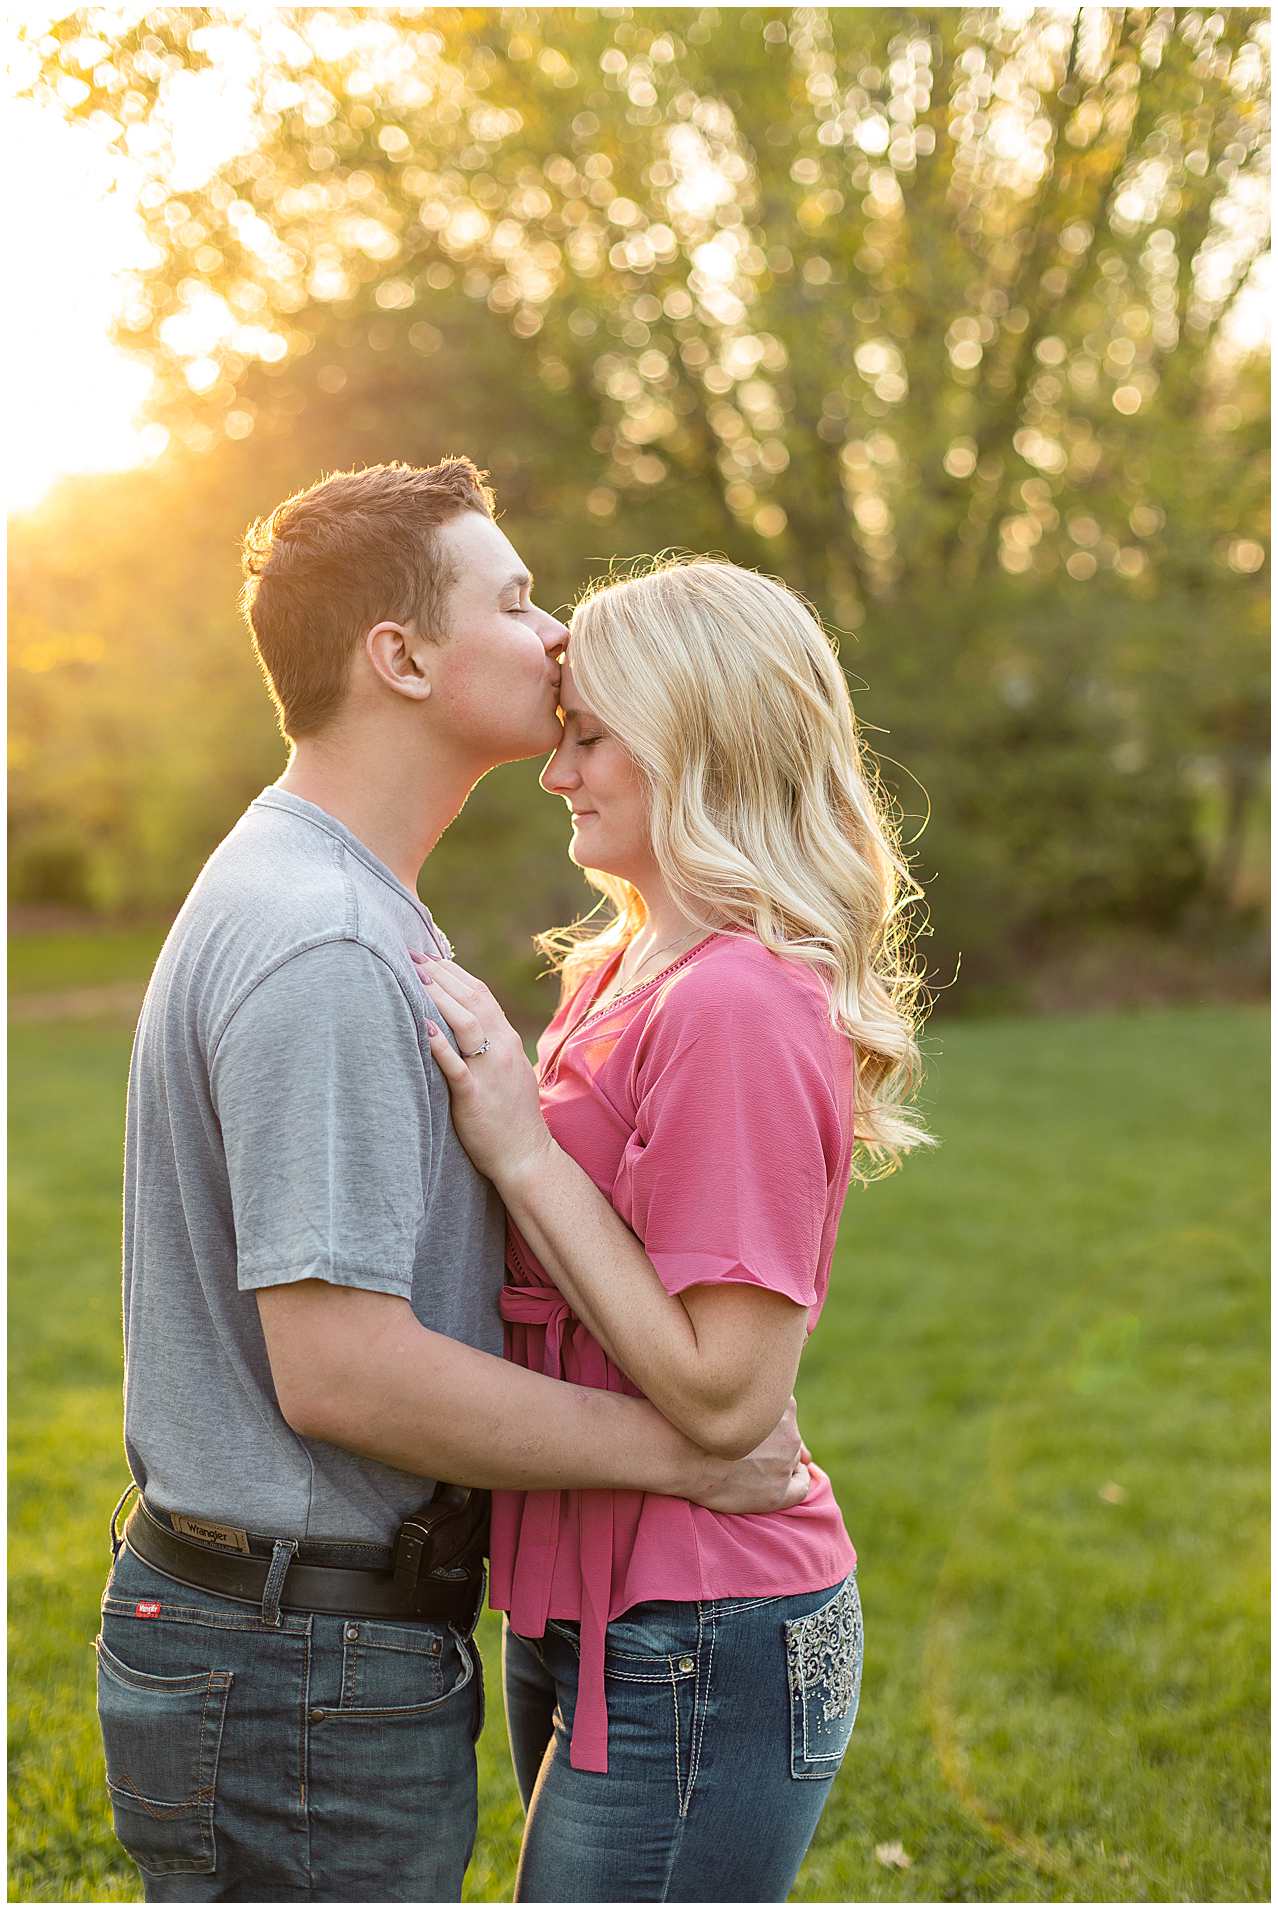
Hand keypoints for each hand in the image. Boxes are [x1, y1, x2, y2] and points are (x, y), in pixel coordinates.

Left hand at [410, 953, 555, 1188]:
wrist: (525, 1153)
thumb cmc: (511, 1113)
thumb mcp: (506, 1069)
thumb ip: (490, 1044)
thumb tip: (465, 1023)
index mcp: (508, 1039)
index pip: (480, 993)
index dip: (453, 972)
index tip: (428, 956)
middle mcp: (502, 1048)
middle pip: (472, 999)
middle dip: (441, 975)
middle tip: (412, 956)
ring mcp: (490, 1071)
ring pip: (466, 1024)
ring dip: (440, 998)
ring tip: (414, 979)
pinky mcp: (475, 1096)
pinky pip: (457, 1066)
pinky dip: (439, 1045)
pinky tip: (422, 1028)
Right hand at [691, 1397, 811, 1514]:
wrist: (676, 1451)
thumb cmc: (695, 1420)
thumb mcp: (728, 1392)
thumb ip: (752, 1395)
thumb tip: (773, 1401)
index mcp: (780, 1403)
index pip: (785, 1415)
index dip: (771, 1426)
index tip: (754, 1432)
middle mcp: (789, 1432)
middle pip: (789, 1438)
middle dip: (774, 1444)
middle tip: (748, 1450)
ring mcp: (784, 1463)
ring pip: (793, 1460)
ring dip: (778, 1464)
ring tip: (752, 1466)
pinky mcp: (777, 1492)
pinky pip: (800, 1487)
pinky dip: (793, 1484)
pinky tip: (774, 1484)